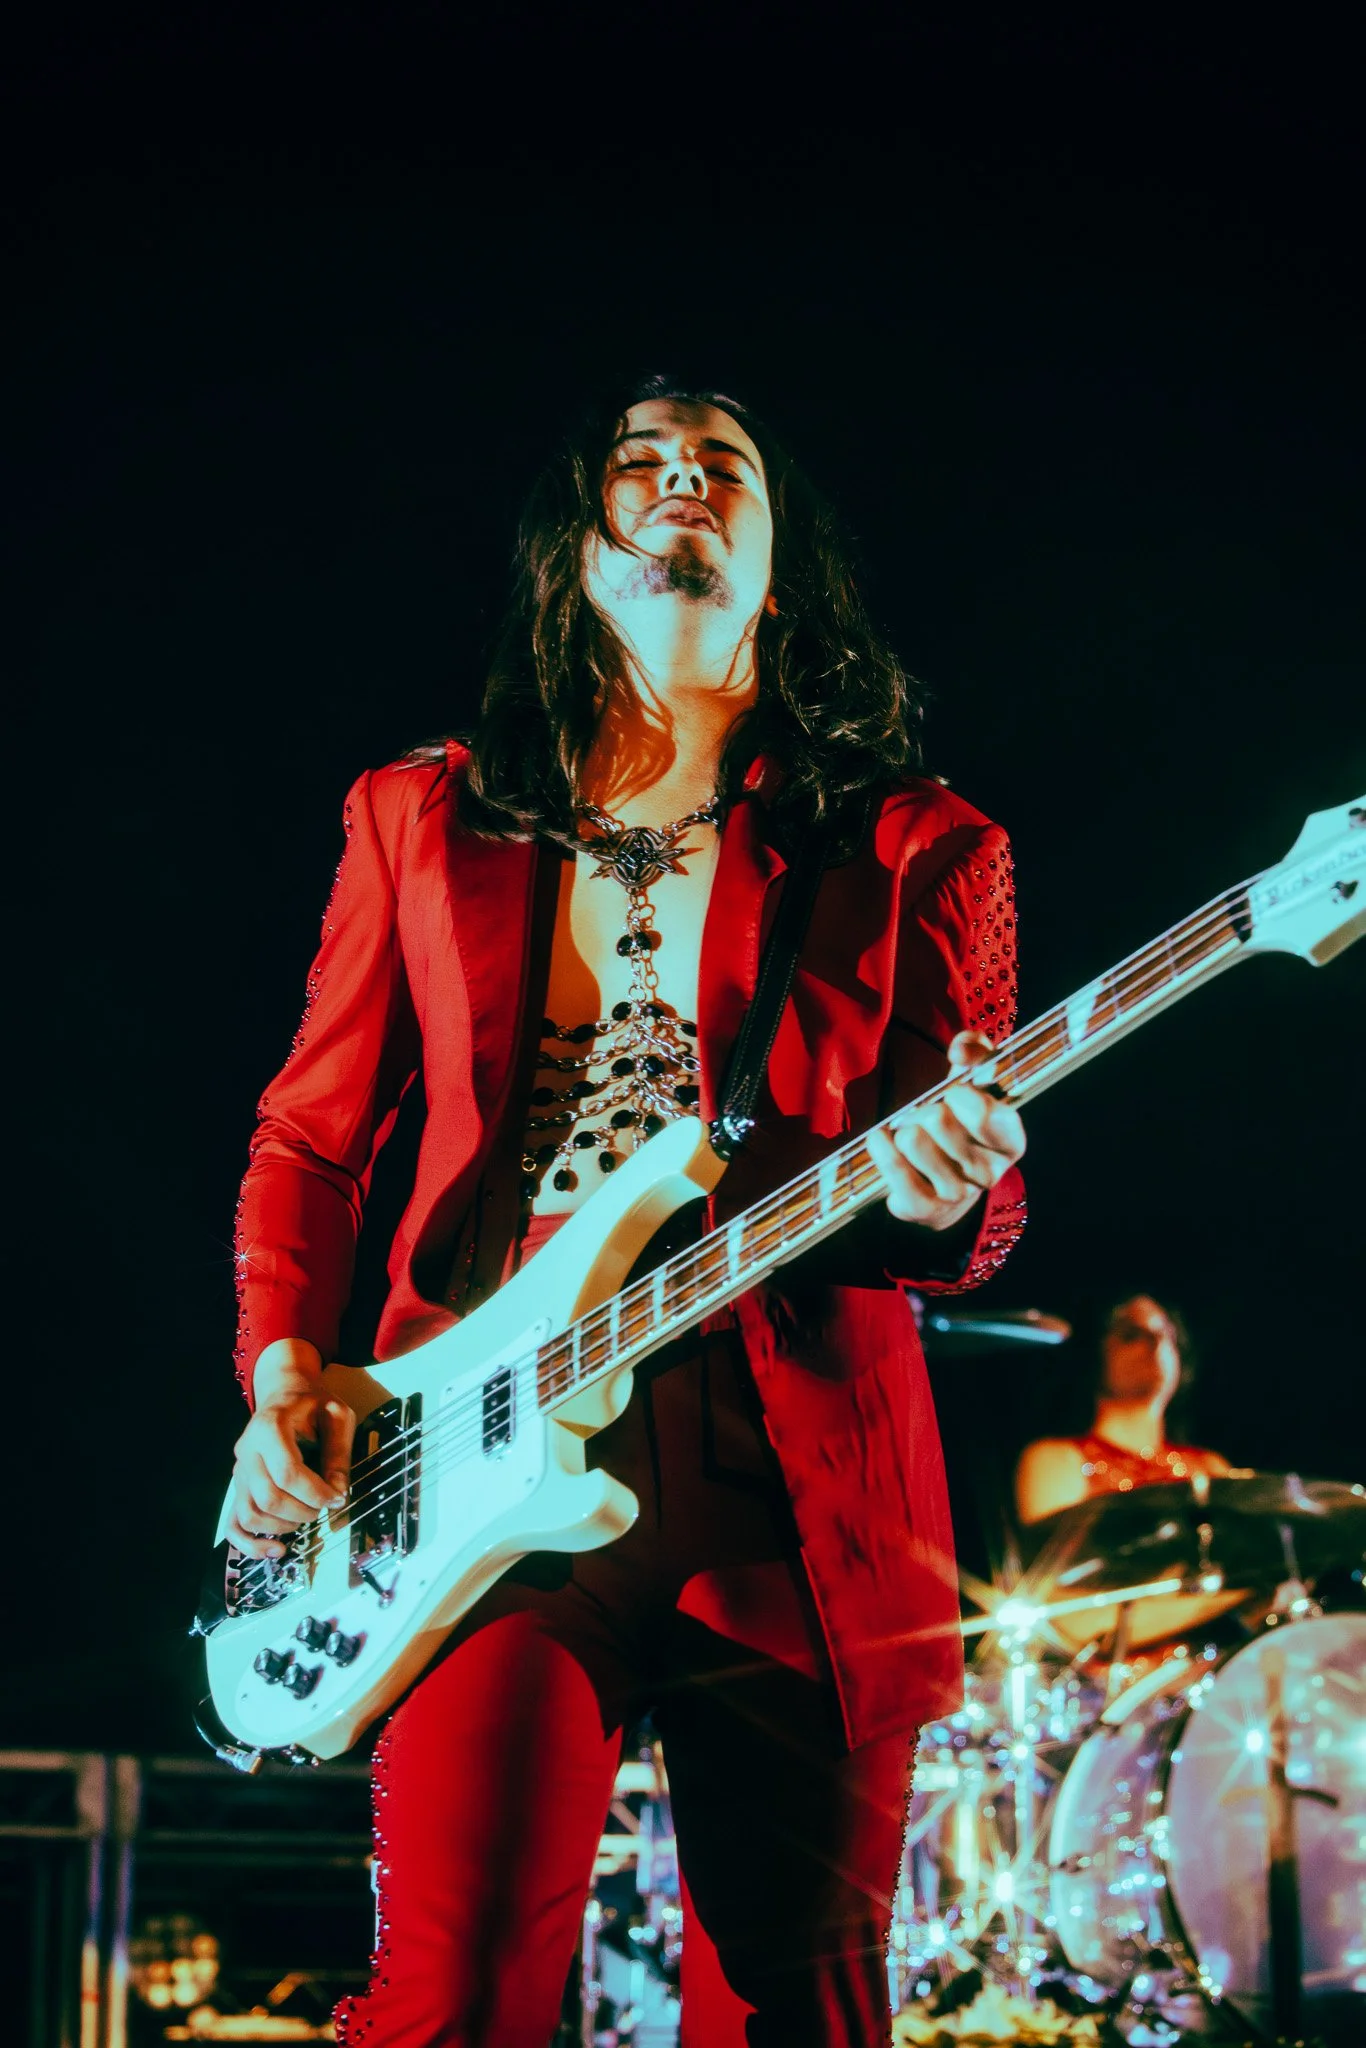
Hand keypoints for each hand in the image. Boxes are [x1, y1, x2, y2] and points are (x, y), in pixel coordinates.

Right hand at [227, 1370, 354, 1559]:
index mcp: (270, 1428)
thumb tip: (338, 1493)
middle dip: (303, 1511)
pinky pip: (234, 1524)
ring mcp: (239, 1472)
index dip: (315, 1493)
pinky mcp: (238, 1488)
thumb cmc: (313, 1404)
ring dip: (283, 1526)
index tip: (338, 1498)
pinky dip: (250, 1544)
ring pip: (250, 1514)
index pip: (287, 1473)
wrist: (284, 1392)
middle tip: (324, 1507)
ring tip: (307, 1518)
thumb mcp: (337, 1416)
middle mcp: (247, 1452)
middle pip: (268, 1498)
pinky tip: (277, 1551)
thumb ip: (339, 1453)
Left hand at [866, 1030, 1024, 1231]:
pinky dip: (881, 1147)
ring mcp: (957, 1195)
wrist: (944, 1184)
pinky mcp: (924, 1210)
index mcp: (1010, 1141)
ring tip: (913, 1135)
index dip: (961, 1095)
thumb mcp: (975, 1084)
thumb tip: (962, 1049)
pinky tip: (885, 1143)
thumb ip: (976, 1053)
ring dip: (904, 1129)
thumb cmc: (960, 1123)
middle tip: (927, 1117)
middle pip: (937, 1119)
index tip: (952, 1093)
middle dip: (924, 1110)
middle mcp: (989, 1173)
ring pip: (911, 1140)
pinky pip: (892, 1167)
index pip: (987, 1114)